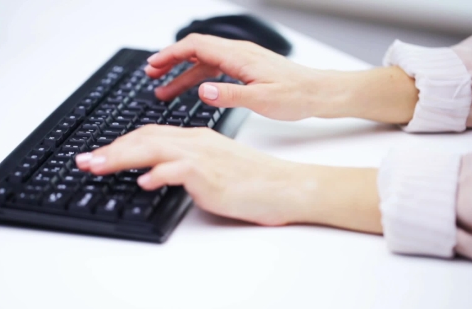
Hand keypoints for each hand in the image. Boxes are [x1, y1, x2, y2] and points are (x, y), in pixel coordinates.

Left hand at [75, 125, 382, 232]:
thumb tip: (155, 178)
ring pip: (154, 149)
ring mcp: (204, 156)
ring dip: (121, 157)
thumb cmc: (253, 181)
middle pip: (144, 138)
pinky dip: (159, 173)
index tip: (98, 155)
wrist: (285, 186)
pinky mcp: (212, 174)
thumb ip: (185, 169)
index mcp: (195, 139)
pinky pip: (180, 170)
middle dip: (110, 149)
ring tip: (95, 167)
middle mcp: (196, 142)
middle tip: (83, 161)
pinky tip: (143, 182)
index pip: (150, 136)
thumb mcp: (213, 169)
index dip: (120, 144)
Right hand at [146, 34, 417, 123]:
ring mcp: (242, 60)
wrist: (320, 93)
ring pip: (203, 62)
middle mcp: (238, 53)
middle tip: (151, 75)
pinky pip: (215, 69)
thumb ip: (231, 94)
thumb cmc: (297, 95)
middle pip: (195, 50)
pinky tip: (192, 90)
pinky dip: (198, 78)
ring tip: (164, 91)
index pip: (196, 46)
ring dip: (182, 74)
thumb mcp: (263, 99)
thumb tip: (203, 90)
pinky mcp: (246, 69)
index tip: (153, 66)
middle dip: (170, 61)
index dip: (171, 54)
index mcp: (239, 56)